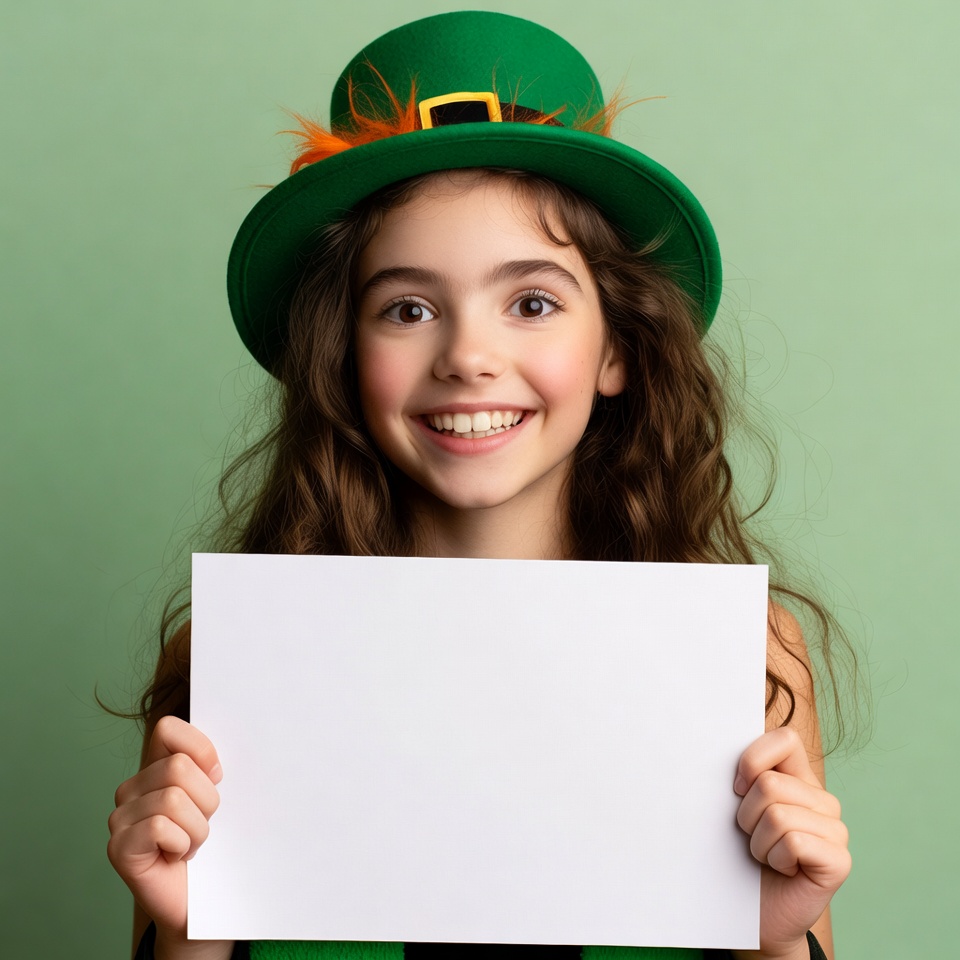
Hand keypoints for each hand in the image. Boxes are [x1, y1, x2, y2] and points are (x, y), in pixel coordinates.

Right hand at [107, 716, 224, 947]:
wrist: (200, 899)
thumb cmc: (210, 843)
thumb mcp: (215, 796)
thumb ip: (210, 768)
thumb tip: (214, 764)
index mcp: (154, 768)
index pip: (168, 728)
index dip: (200, 748)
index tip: (216, 775)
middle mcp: (131, 789)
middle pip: (179, 767)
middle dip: (206, 800)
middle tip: (200, 825)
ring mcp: (119, 818)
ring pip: (173, 798)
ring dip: (196, 828)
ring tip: (189, 844)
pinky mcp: (118, 847)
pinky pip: (159, 827)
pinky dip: (181, 844)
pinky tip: (175, 857)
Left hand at [734, 727, 850, 958]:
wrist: (755, 912)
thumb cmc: (741, 854)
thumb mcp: (738, 807)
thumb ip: (743, 776)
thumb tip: (724, 750)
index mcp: (800, 778)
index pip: (786, 738)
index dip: (753, 760)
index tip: (737, 788)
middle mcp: (823, 800)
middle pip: (770, 783)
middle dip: (747, 814)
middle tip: (753, 835)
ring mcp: (836, 830)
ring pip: (778, 814)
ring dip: (758, 841)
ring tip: (766, 855)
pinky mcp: (839, 859)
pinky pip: (793, 841)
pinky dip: (775, 858)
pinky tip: (782, 869)